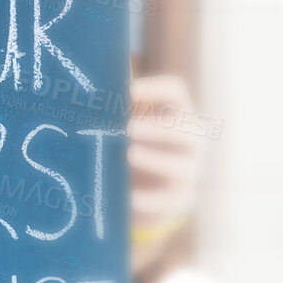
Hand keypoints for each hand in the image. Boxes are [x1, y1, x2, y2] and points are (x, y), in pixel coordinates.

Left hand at [129, 74, 206, 266]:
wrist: (142, 191)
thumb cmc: (130, 144)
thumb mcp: (123, 123)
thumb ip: (114, 104)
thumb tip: (90, 83)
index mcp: (176, 111)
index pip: (175, 91)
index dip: (153, 89)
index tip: (128, 92)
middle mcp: (192, 140)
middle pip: (190, 128)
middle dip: (161, 128)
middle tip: (130, 128)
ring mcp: (191, 170)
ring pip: (184, 166)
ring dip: (157, 160)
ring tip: (129, 156)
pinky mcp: (183, 198)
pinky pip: (171, 200)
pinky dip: (150, 199)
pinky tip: (129, 196)